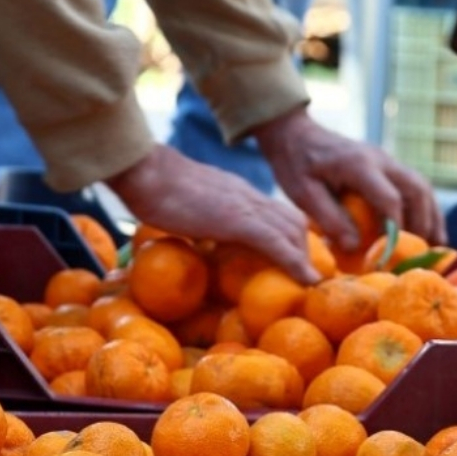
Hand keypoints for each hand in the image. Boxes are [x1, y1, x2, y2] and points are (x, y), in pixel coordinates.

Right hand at [103, 144, 321, 281]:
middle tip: (304, 274)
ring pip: (292, 229)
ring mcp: (246, 206)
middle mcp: (248, 196)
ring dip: (305, 257)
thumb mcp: (188, 205)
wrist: (147, 173)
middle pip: (292, 220)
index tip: (292, 256)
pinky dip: (296, 263)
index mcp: (236, 192)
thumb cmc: (154, 190)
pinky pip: (277, 243)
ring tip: (309, 281)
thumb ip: (201, 216)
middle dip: (303, 248)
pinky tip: (307, 281)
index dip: (289, 234)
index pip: (275, 211)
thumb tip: (198, 235)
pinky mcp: (239, 221)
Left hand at [250, 109, 445, 251]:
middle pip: (417, 189)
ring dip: (431, 214)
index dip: (396, 228)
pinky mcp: (386, 165)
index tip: (395, 253)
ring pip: (421, 185)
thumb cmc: (295, 164)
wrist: (295, 135)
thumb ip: (329, 218)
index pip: (390, 198)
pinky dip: (424, 207)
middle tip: (425, 251)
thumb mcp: (302, 193)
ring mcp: (386, 160)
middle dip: (424, 221)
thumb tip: (355, 247)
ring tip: (436, 244)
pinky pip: (414, 185)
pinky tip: (426, 228)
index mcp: (359, 165)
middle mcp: (380, 159)